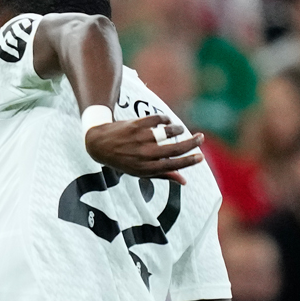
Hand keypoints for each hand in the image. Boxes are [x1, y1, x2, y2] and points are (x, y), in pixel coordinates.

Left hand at [85, 114, 203, 185]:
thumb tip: (185, 181)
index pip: (172, 165)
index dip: (189, 161)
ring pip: (168, 132)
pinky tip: (167, 121)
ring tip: (180, 129)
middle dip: (191, 143)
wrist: (98, 144)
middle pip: (174, 149)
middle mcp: (144, 154)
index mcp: (145, 168)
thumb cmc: (123, 160)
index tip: (201, 157)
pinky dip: (166, 119)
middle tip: (201, 137)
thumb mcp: (139, 171)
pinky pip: (158, 119)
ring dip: (178, 129)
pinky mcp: (136, 124)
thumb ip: (163, 175)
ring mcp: (140, 138)